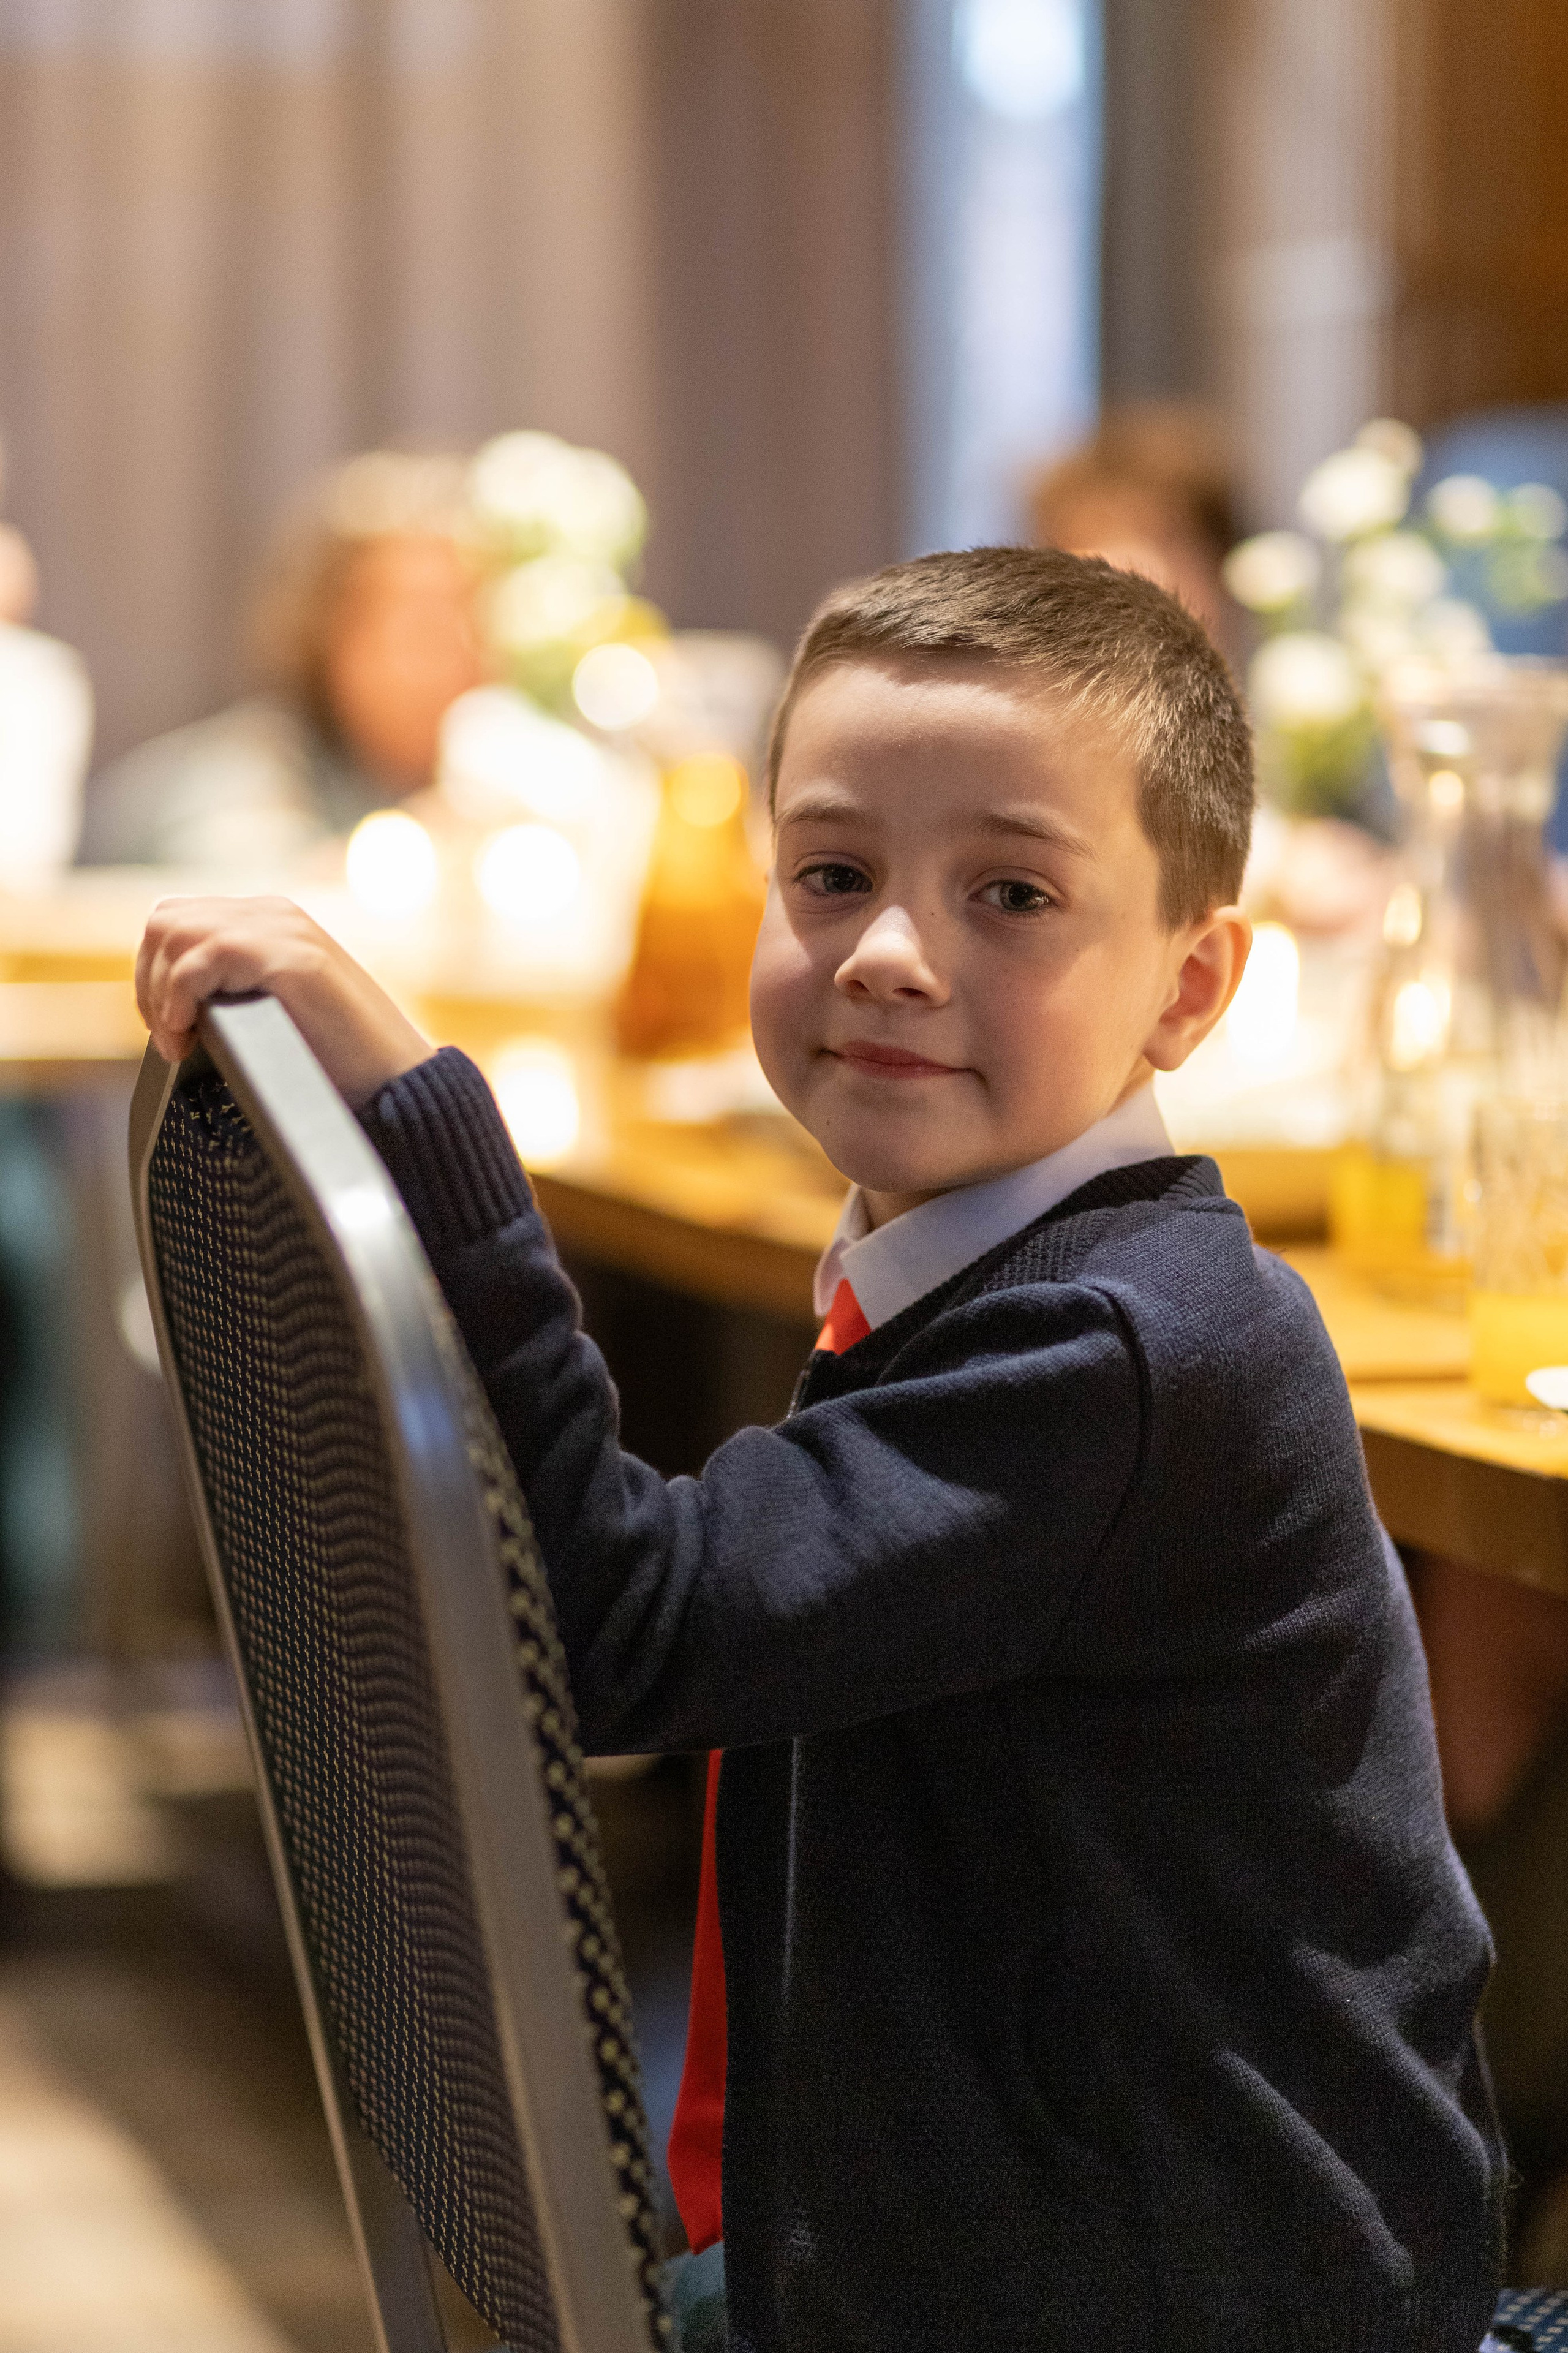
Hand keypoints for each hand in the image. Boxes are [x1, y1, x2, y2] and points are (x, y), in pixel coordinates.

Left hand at [136, 895, 434, 1106]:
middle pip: (166, 920)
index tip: (170, 1027)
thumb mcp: (271, 1011)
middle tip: (170, 1037)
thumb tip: (166, 1003)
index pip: (179, 920)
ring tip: (180, 1040)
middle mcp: (273, 913)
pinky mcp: (289, 955)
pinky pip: (200, 959)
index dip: (156, 973)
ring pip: (173, 932)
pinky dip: (178, 998)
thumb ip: (231, 989)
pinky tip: (191, 1035)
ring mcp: (282, 930)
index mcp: (271, 922)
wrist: (395, 1083)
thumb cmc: (338, 1062)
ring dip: (160, 991)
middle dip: (149, 981)